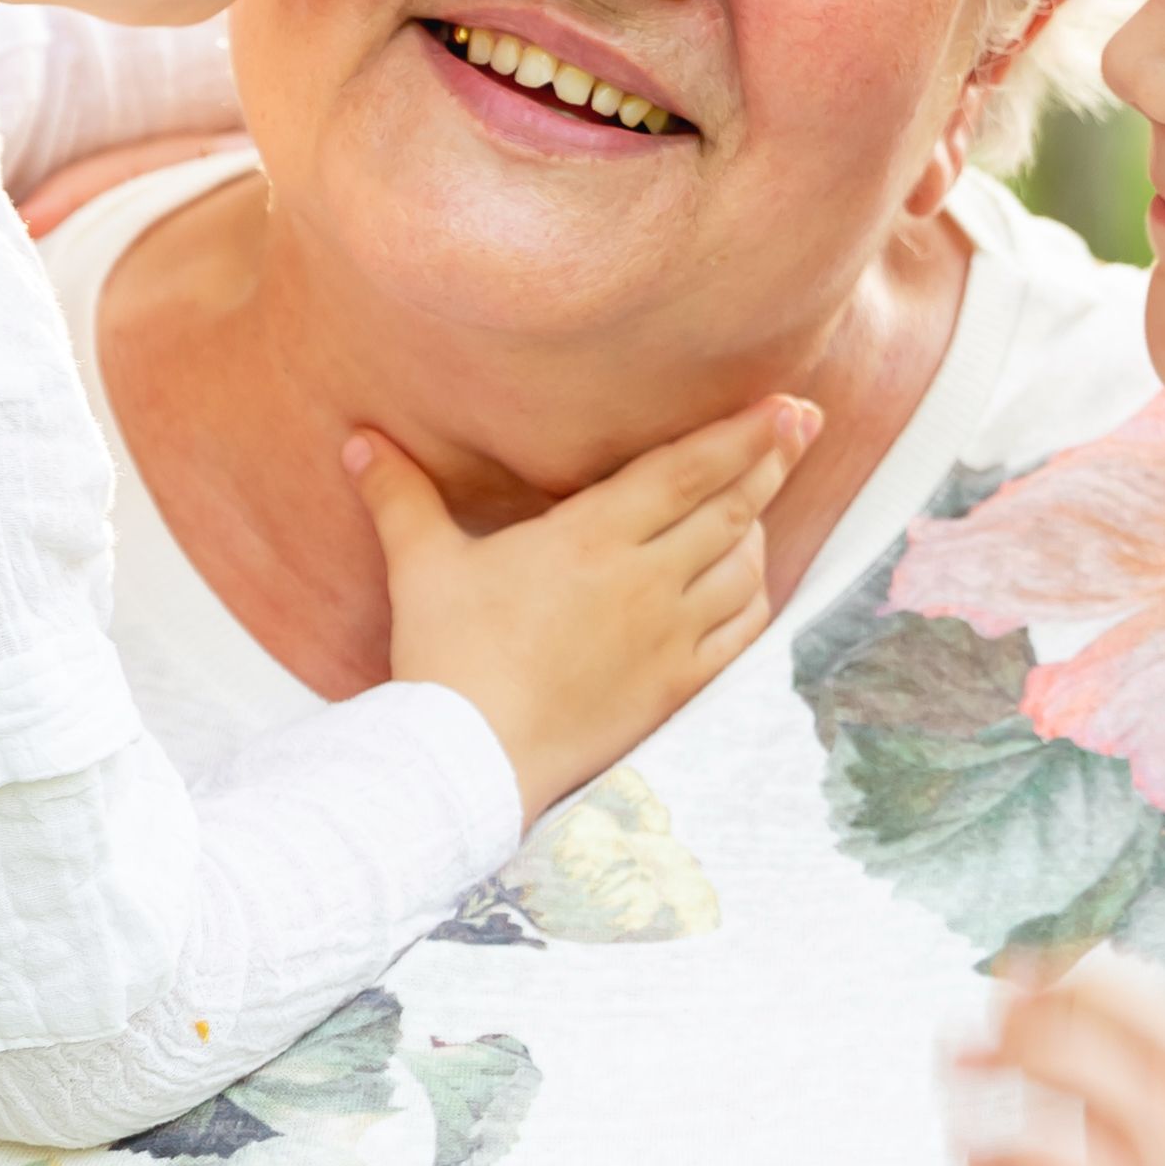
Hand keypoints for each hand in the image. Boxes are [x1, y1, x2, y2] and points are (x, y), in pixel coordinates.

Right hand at [356, 395, 815, 815]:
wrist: (468, 760)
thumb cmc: (446, 657)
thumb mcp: (421, 565)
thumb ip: (401, 495)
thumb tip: (359, 439)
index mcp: (592, 536)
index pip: (688, 470)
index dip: (744, 433)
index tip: (788, 406)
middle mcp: (644, 579)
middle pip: (730, 508)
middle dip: (771, 463)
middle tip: (805, 426)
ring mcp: (667, 636)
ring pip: (743, 567)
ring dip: (761, 527)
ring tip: (764, 500)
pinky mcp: (675, 686)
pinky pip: (740, 633)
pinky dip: (755, 597)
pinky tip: (752, 580)